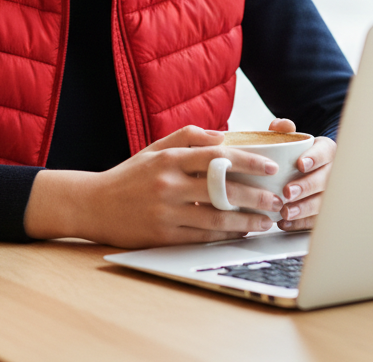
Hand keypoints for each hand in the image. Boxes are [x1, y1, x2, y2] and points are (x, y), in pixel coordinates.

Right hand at [24, 125, 290, 248]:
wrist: (95, 204)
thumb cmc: (130, 174)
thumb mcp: (155, 147)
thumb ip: (189, 137)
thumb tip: (224, 136)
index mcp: (169, 158)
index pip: (217, 156)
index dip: (247, 160)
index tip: (270, 165)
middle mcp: (169, 184)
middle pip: (222, 189)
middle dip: (255, 195)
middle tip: (276, 199)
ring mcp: (167, 211)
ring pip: (216, 218)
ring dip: (246, 221)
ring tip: (266, 220)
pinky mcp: (164, 235)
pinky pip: (202, 236)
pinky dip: (225, 235)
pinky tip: (241, 232)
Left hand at [266, 118, 335, 230]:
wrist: (306, 170)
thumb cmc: (297, 153)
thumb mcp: (292, 139)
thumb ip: (283, 131)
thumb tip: (279, 125)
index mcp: (327, 151)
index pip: (325, 153)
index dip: (314, 158)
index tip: (300, 164)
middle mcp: (333, 172)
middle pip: (324, 181)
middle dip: (306, 187)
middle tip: (287, 192)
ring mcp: (332, 193)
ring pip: (322, 202)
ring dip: (304, 209)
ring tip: (285, 212)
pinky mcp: (325, 210)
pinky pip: (316, 219)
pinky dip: (300, 223)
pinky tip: (286, 223)